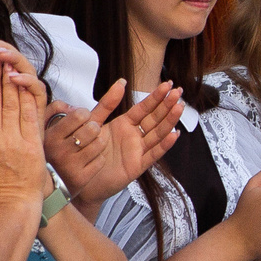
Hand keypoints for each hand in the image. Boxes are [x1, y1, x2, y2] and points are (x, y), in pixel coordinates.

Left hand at [47, 76, 182, 202]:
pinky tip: (174, 135)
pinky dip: (164, 145)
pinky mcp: (137, 165)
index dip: (156, 97)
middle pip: (155, 118)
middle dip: (167, 105)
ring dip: (169, 121)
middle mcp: (134, 136)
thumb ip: (107, 103)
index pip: (144, 108)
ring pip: (158, 133)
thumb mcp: (95, 122)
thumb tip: (121, 82)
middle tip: (179, 92)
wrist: (80, 178)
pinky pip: (153, 154)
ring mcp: (137, 150)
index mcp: (125, 124)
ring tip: (180, 108)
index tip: (167, 85)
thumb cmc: (86, 152)